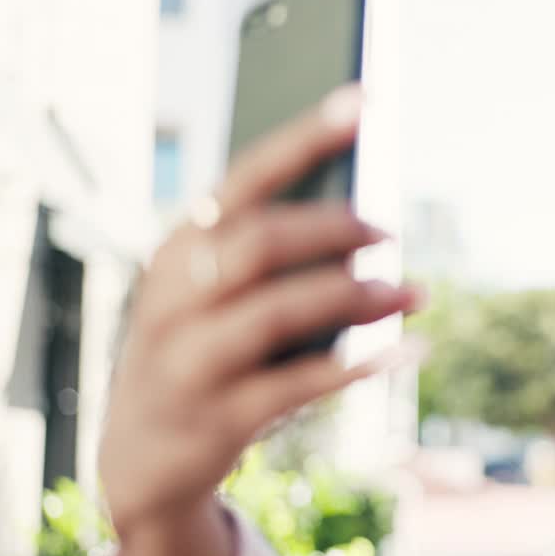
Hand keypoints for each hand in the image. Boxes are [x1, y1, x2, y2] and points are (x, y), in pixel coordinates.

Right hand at [98, 85, 422, 555]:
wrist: (140, 455)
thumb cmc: (200, 346)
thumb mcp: (214, 292)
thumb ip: (269, 251)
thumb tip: (363, 214)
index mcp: (178, 248)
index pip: (244, 178)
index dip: (304, 137)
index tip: (362, 100)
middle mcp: (173, 297)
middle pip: (260, 242)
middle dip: (335, 229)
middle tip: (389, 230)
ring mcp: (189, 360)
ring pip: (278, 312)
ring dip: (357, 297)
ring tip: (414, 291)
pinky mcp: (217, 418)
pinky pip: (298, 386)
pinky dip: (360, 367)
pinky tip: (407, 351)